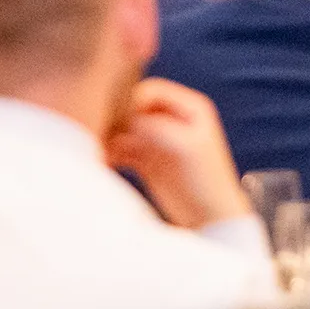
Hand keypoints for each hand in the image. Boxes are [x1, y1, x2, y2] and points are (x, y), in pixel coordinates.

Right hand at [107, 78, 252, 229]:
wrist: (210, 217)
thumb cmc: (205, 180)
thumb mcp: (184, 146)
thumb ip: (156, 127)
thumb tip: (124, 119)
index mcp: (190, 107)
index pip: (150, 90)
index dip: (130, 100)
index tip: (114, 117)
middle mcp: (173, 118)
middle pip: (134, 107)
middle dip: (116, 119)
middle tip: (99, 134)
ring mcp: (158, 138)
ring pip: (124, 128)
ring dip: (110, 138)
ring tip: (100, 152)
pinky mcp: (146, 158)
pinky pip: (121, 148)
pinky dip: (110, 153)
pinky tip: (104, 163)